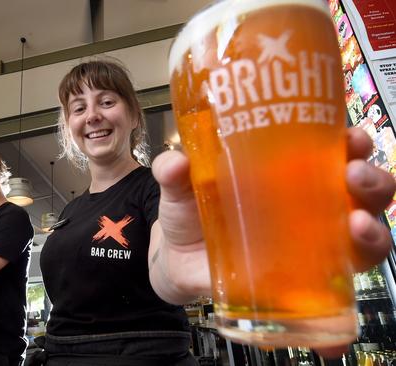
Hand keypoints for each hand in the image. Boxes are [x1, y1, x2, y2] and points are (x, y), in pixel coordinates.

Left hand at [152, 127, 395, 356]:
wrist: (176, 260)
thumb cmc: (188, 213)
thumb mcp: (180, 187)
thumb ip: (174, 172)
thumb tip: (176, 164)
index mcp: (287, 171)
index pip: (334, 150)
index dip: (352, 143)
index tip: (350, 138)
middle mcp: (310, 205)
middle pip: (362, 191)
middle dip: (372, 181)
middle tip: (354, 176)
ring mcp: (311, 245)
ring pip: (364, 236)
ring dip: (373, 231)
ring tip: (356, 225)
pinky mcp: (302, 282)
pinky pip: (336, 294)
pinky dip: (344, 308)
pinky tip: (340, 303)